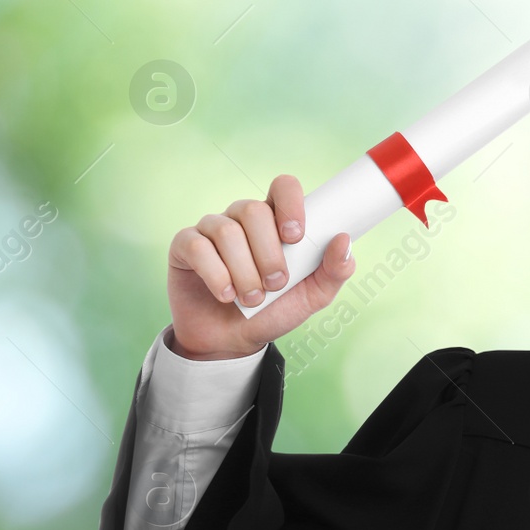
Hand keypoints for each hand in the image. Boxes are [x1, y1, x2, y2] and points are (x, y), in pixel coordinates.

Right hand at [166, 174, 355, 359]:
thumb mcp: (310, 298)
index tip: (295, 236)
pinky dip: (216, 275)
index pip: (283, 186)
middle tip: (275, 284)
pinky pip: (198, 247)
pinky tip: (226, 295)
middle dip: (268, 253)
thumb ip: (334, 271)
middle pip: (253, 210)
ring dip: (244, 271)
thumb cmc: (272, 312)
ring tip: (251, 299)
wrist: (231, 342)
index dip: (290, 204)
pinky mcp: (185, 246)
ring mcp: (211, 229)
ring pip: (227, 231)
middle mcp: (242, 217)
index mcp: (275, 220)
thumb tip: (344, 240)